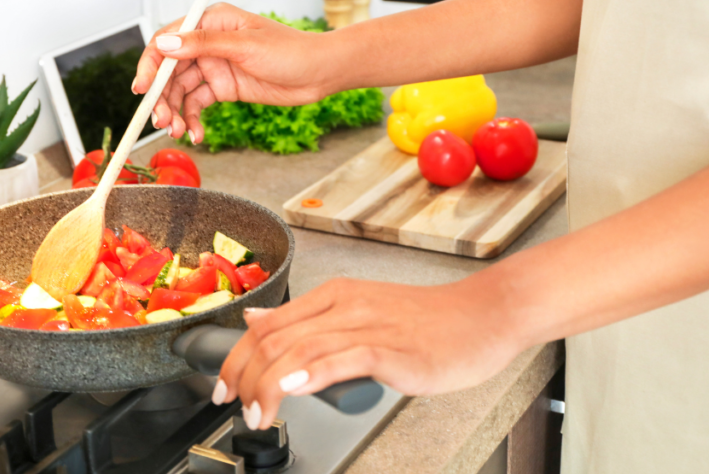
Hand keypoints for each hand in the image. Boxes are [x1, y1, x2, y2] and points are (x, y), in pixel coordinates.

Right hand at [133, 3, 333, 142]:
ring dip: (175, 112)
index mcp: (211, 22)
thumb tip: (167, 44)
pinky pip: (198, 104)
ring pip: (182, 91)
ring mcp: (215, 66)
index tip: (142, 88)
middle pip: (170, 71)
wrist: (319, 74)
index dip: (151, 65)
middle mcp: (208, 43)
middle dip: (161, 97)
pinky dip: (193, 120)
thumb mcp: (245, 45)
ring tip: (178, 132)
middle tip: (161, 121)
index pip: (168, 41)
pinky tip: (197, 134)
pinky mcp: (224, 88)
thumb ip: (204, 44)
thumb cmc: (291, 51)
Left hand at [213, 277, 521, 429]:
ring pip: (300, 348)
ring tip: (257, 414)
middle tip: (234, 406)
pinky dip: (311, 373)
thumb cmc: (428, 322)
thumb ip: (308, 319)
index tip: (223, 386)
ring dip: (269, 385)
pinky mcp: (393, 348)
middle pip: (274, 337)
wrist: (484, 316)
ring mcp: (369, 325)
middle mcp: (345, 304)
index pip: (267, 323)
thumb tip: (257, 320)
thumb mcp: (359, 310)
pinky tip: (292, 388)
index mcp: (334, 295)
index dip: (235, 356)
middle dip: (244, 376)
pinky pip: (343, 357)